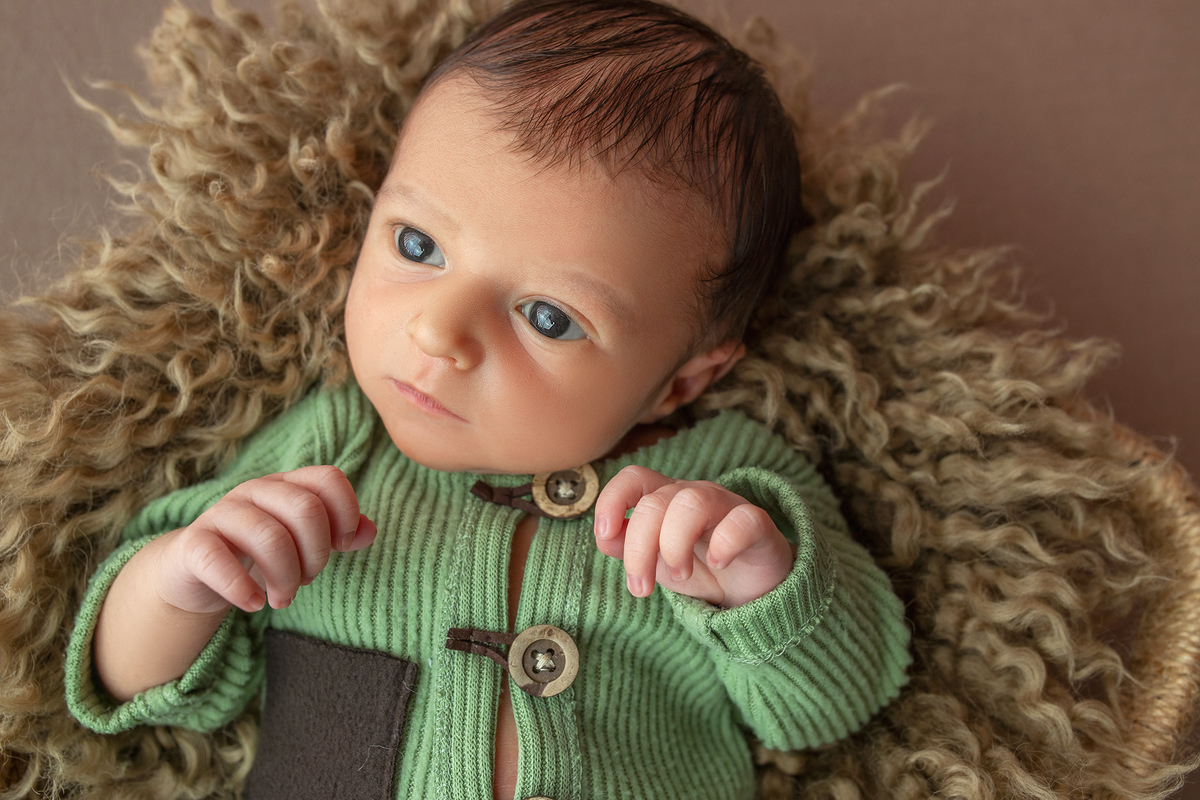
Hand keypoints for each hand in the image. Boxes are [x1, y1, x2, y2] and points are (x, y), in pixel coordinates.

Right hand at [150, 466, 375, 614]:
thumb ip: (339, 534)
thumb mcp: (303, 543)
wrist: (196, 572)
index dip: (346, 514)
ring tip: (283, 599)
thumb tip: (369, 531)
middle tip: (306, 581)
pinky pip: (218, 560)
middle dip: (316, 556)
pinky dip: (242, 589)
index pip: (329, 478)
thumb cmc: (260, 555)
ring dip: (285, 578)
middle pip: (305, 509)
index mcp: (287, 485)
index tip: (342, 546)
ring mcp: (221, 514)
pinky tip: (254, 604)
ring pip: (269, 537)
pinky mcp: (193, 544)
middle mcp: (255, 491)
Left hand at [593, 466, 793, 607]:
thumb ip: (625, 547)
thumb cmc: (700, 568)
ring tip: (681, 574)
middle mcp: (694, 495)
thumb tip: (604, 536)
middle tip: (642, 587)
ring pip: (692, 503)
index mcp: (665, 499)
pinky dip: (725, 543)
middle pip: (656, 503)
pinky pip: (742, 520)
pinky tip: (718, 563)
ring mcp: (727, 506)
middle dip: (640, 549)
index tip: (604, 535)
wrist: (750, 592)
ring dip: (676, 545)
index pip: (634, 477)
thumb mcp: (655, 562)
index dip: (612, 500)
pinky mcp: (758, 524)